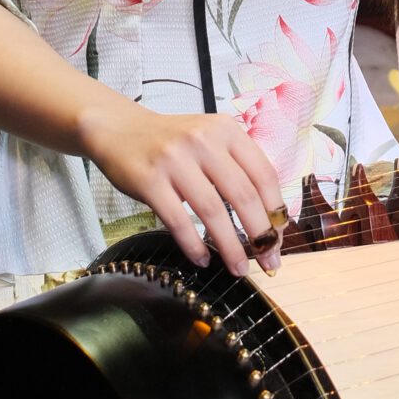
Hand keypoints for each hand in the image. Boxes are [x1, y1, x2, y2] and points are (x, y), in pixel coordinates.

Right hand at [77, 98, 285, 275]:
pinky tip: (203, 260)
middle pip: (243, 195)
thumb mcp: (210, 140)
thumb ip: (236, 168)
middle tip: (269, 263)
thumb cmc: (172, 143)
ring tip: (239, 268)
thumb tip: (268, 220)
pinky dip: (194, 246)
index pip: (264, 174)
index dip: (276, 211)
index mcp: (226, 130)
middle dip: (261, 235)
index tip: (279, 238)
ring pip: (213, 212)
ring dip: (230, 247)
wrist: (120, 129)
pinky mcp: (149, 180)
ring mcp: (174, 160)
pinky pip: (178, 221)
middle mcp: (203, 140)